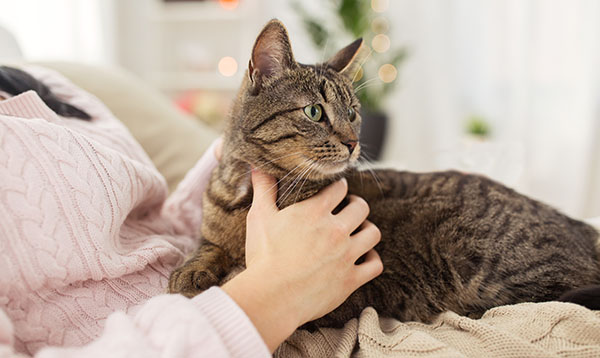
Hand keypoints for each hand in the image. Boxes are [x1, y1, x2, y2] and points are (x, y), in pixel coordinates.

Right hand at [222, 169, 382, 351]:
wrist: (271, 298)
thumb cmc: (263, 257)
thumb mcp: (259, 218)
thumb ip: (263, 189)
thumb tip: (257, 165)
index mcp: (315, 212)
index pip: (339, 188)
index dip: (338, 187)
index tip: (335, 191)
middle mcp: (336, 230)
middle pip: (362, 207)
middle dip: (356, 206)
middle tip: (348, 210)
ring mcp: (346, 255)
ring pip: (372, 233)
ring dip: (367, 230)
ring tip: (357, 232)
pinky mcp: (351, 279)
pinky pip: (375, 264)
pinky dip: (372, 259)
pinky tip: (363, 258)